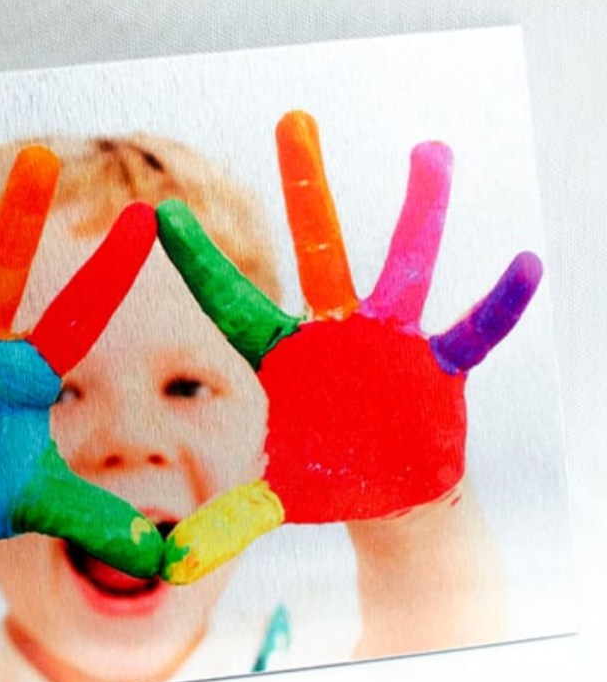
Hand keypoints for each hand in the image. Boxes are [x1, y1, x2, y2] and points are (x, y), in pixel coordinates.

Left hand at [156, 111, 541, 582]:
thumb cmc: (326, 482)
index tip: (157, 211)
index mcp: (283, 358)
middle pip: (319, 251)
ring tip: (430, 151)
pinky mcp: (438, 367)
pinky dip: (496, 306)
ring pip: (404, 266)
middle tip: (294, 117)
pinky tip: (524, 266)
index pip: (231, 303)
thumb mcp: (273, 501)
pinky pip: (472, 331)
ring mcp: (390, 344)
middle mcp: (335, 335)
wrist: (390, 494)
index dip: (198, 262)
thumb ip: (223, 523)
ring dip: (418, 211)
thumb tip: (167, 565)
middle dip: (306, 187)